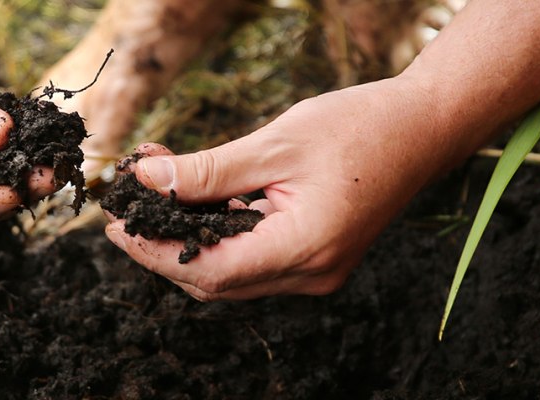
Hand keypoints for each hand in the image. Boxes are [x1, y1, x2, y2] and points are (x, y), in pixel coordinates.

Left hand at [104, 79, 449, 300]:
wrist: (423, 128)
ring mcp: (316, 272)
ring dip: (190, 240)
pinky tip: (197, 201)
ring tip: (156, 194)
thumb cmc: (358, 127)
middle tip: (126, 209)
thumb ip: (207, 170)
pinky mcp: (316, 259)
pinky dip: (220, 237)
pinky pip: (254, 262)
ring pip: (232, 276)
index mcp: (305, 248)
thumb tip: (146, 182)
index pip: (210, 271)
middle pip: (215, 282)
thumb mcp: (273, 143)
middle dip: (164, 248)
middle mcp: (311, 274)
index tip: (117, 226)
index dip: (155, 254)